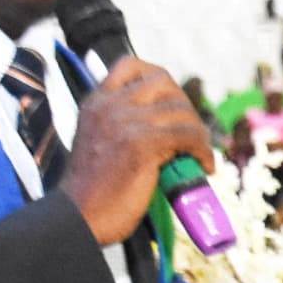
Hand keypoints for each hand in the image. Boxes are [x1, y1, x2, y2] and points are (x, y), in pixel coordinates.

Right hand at [62, 56, 219, 245]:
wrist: (78, 217)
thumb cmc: (91, 191)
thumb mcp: (98, 142)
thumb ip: (120, 126)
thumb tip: (163, 128)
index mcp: (95, 102)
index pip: (130, 65)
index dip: (158, 79)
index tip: (171, 103)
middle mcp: (110, 105)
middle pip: (163, 82)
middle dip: (184, 104)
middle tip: (190, 131)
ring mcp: (126, 121)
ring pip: (180, 110)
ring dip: (198, 131)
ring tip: (199, 153)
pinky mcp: (143, 144)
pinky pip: (188, 135)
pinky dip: (203, 150)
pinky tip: (205, 166)